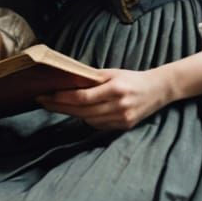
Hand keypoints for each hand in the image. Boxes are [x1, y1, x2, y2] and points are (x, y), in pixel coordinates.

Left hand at [38, 68, 173, 131]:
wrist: (159, 89)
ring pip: (88, 120)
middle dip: (60, 107)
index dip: (62, 98)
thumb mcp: (113, 73)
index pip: (82, 97)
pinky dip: (87, 119)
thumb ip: (92, 79)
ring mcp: (122, 118)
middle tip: (42, 102)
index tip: (46, 95)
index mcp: (115, 89)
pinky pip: (98, 125)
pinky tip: (79, 112)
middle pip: (82, 110)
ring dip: (71, 113)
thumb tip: (68, 83)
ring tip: (55, 106)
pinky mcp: (124, 126)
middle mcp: (119, 106)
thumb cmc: (132, 78)